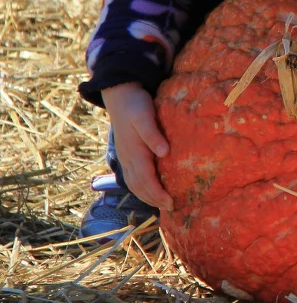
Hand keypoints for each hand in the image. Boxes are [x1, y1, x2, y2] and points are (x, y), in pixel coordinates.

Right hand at [102, 83, 173, 211]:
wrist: (119, 94)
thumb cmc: (135, 104)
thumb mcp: (144, 116)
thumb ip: (153, 134)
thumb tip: (164, 152)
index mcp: (134, 152)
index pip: (146, 180)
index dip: (158, 194)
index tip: (171, 203)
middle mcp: (127, 158)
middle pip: (139, 186)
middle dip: (154, 199)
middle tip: (172, 207)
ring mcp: (125, 156)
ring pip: (133, 183)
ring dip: (146, 196)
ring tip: (161, 204)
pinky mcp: (126, 153)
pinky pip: (131, 176)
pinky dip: (140, 187)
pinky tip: (148, 189)